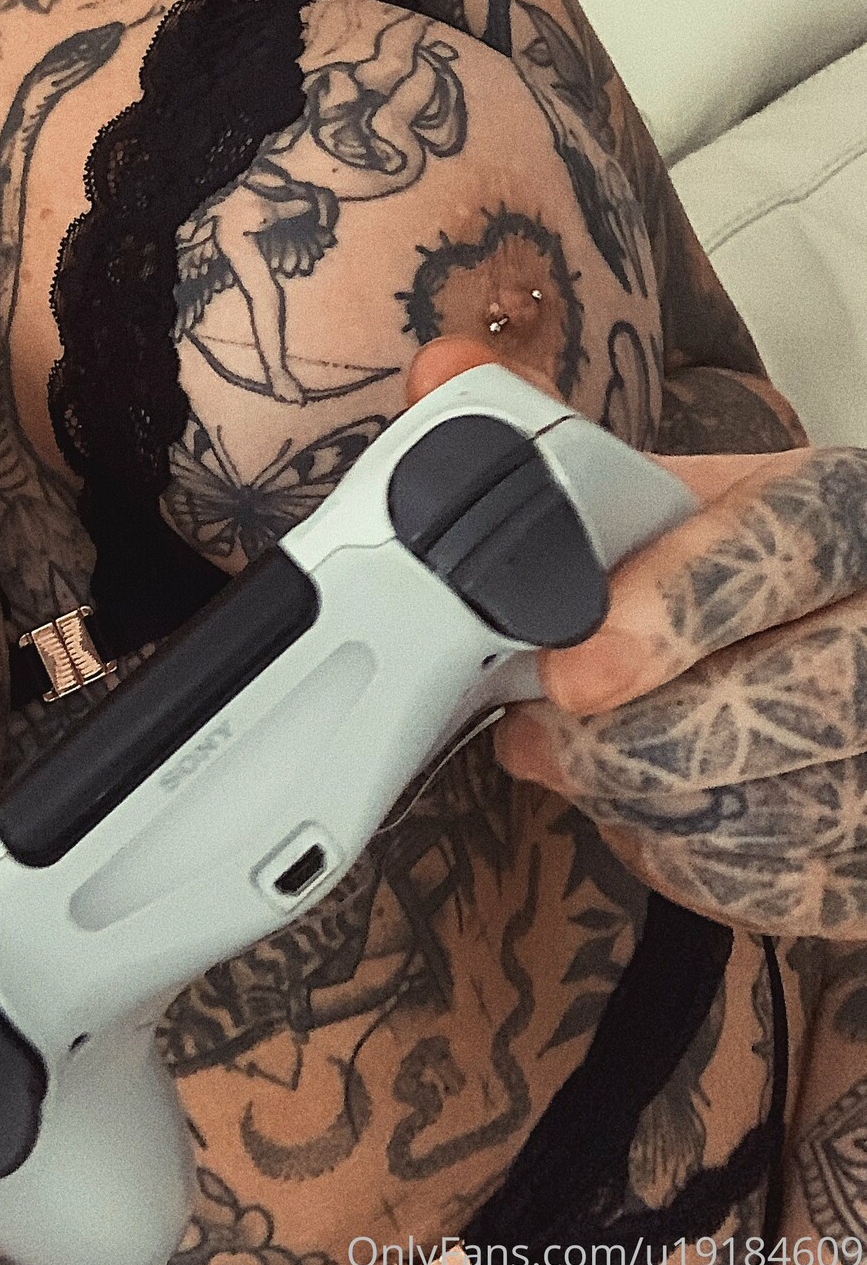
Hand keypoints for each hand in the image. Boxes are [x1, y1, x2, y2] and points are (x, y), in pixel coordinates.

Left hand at [406, 337, 866, 938]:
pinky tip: (642, 811)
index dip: (671, 610)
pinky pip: (762, 888)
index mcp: (845, 521)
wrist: (862, 649)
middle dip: (619, 739)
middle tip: (531, 729)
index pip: (778, 556)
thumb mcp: (693, 498)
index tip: (569, 667)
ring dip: (629, 801)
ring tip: (569, 761)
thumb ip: (564, 448)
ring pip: (754, 815)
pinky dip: (675, 858)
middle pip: (769, 710)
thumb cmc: (760, 581)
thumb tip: (439, 376)